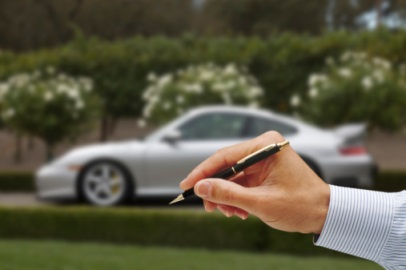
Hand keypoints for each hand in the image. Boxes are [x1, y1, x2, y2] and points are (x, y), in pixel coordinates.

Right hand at [180, 131, 329, 233]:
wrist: (326, 214)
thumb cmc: (301, 205)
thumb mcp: (261, 202)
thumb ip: (228, 194)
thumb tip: (200, 187)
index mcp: (265, 146)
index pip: (225, 157)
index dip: (202, 172)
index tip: (186, 185)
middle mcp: (263, 148)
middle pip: (227, 166)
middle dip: (216, 189)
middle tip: (207, 207)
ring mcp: (264, 159)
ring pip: (232, 177)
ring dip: (227, 197)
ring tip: (230, 214)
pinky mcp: (264, 171)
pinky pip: (242, 183)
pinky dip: (237, 198)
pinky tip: (239, 212)